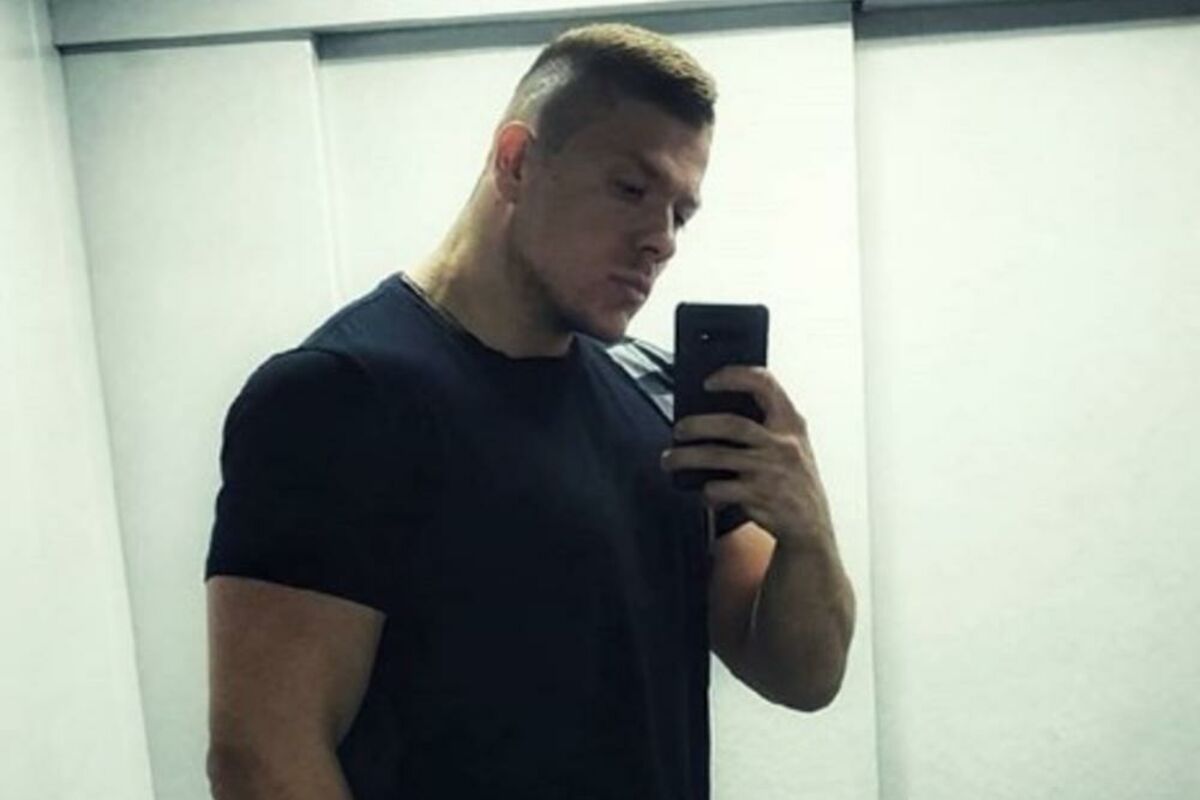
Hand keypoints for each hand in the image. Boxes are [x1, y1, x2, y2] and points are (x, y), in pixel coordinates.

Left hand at [660, 366, 833, 549]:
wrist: (811, 527)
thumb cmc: (794, 481)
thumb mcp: (792, 446)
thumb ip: (765, 428)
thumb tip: (711, 419)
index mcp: (792, 424)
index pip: (766, 385)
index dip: (735, 376)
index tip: (709, 381)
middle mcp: (782, 445)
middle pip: (731, 424)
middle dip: (697, 424)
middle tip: (678, 429)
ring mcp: (771, 471)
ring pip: (717, 456)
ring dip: (685, 457)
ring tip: (670, 459)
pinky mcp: (759, 497)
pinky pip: (720, 489)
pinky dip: (706, 491)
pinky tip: (704, 493)